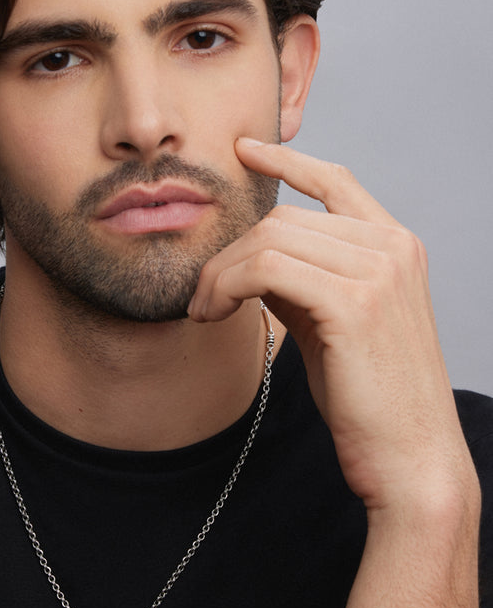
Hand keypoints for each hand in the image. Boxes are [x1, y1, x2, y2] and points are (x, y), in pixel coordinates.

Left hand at [188, 138, 473, 511]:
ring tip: (203, 310)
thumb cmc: (368, 396)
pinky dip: (227, 287)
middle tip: (200, 295)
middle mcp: (391, 247)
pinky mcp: (355, 302)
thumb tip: (252, 260)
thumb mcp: (333, 324)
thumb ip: (302, 281)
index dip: (286, 160)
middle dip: (226, 254)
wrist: (408, 456)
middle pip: (281, 219)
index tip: (243, 151)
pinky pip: (267, 269)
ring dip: (219, 274)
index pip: (334, 180)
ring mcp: (378, 271)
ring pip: (269, 240)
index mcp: (393, 246)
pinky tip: (213, 314)